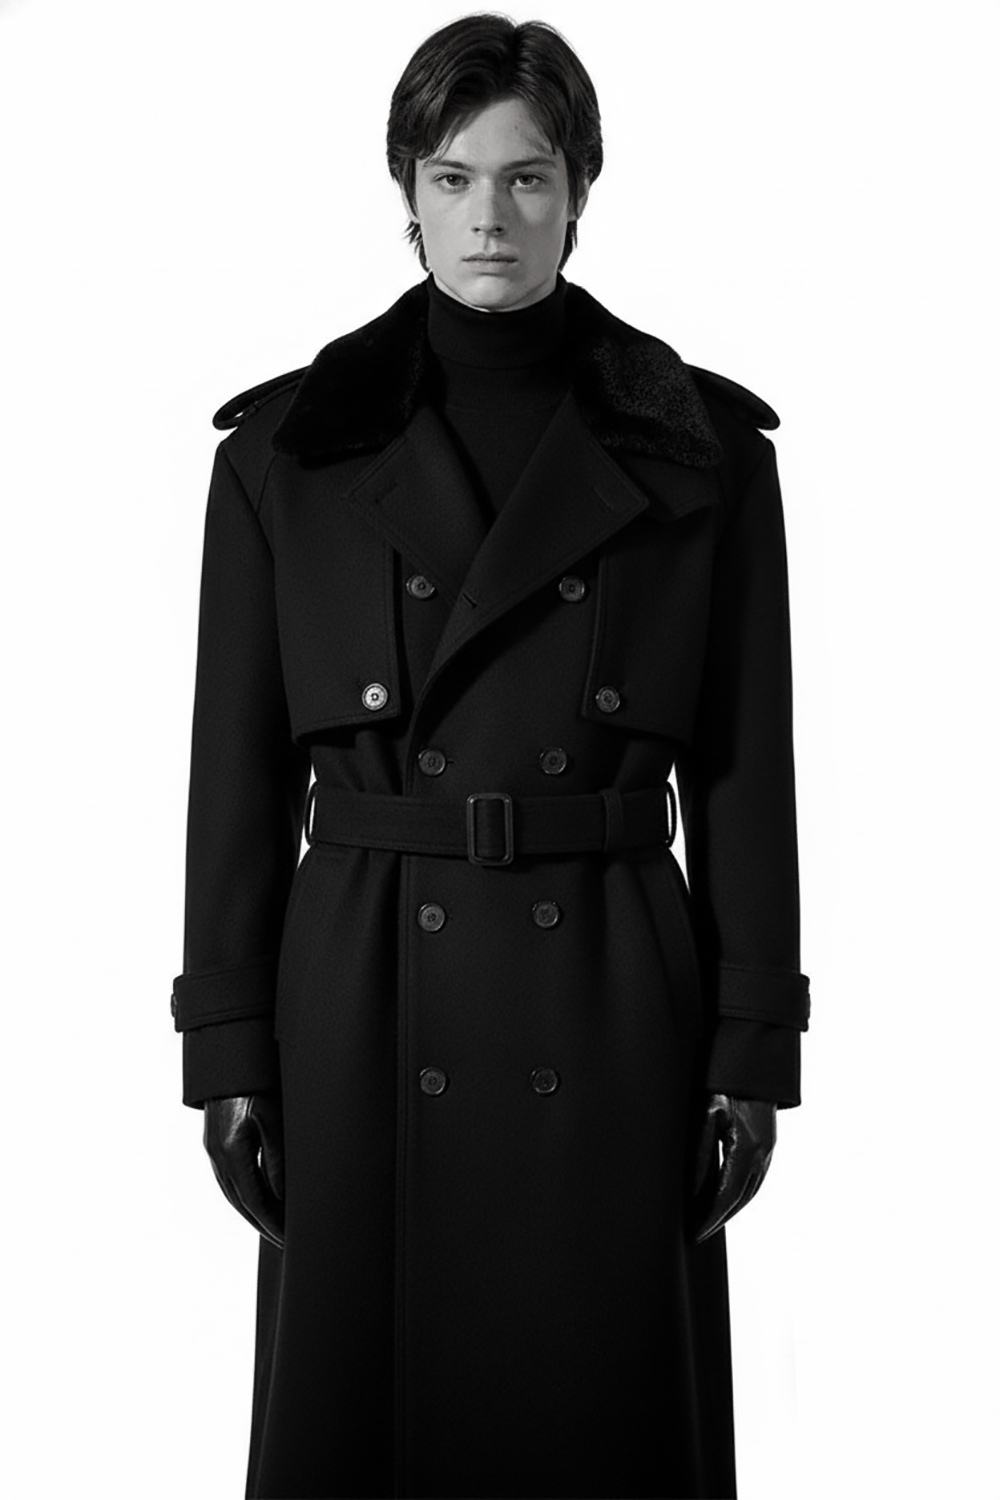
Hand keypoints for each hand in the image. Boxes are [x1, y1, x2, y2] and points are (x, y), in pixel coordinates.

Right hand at [202, 1093, 284, 1249]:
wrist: (229, 1063)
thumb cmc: (254, 1085)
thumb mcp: (273, 1119)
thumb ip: (277, 1159)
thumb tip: (284, 1195)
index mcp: (231, 1152)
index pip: (254, 1201)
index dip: (271, 1223)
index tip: (287, 1239)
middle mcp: (217, 1156)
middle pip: (240, 1204)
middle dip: (263, 1225)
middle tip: (284, 1242)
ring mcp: (212, 1151)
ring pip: (232, 1194)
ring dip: (252, 1213)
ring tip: (273, 1227)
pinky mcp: (214, 1144)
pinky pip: (228, 1180)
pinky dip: (243, 1196)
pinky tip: (256, 1201)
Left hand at [693, 1093, 775, 1243]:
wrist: (752, 1061)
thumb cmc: (725, 1083)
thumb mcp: (707, 1115)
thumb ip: (700, 1153)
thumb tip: (690, 1188)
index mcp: (747, 1149)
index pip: (726, 1196)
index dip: (710, 1218)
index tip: (695, 1234)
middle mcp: (763, 1154)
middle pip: (741, 1199)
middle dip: (719, 1219)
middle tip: (698, 1234)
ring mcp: (769, 1149)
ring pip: (751, 1190)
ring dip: (731, 1208)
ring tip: (709, 1221)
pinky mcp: (769, 1143)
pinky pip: (756, 1178)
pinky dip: (741, 1193)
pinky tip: (727, 1196)